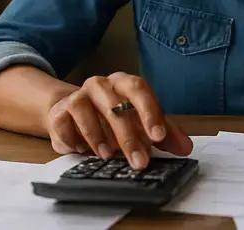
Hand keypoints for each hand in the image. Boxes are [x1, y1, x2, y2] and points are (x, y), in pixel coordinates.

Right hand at [44, 72, 192, 168]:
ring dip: (97, 135)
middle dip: (128, 136)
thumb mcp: (141, 122)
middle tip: (139, 161)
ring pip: (84, 109)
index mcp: (124, 83)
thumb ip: (165, 133)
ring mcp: (77, 96)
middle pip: (114, 104)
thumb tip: (185, 148)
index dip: (150, 112)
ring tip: (108, 156)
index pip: (139, 89)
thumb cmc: (113, 114)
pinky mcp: (58, 111)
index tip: (159, 136)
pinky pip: (62, 122)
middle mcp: (101, 85)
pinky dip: (71, 137)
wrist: (74, 110)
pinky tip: (81, 151)